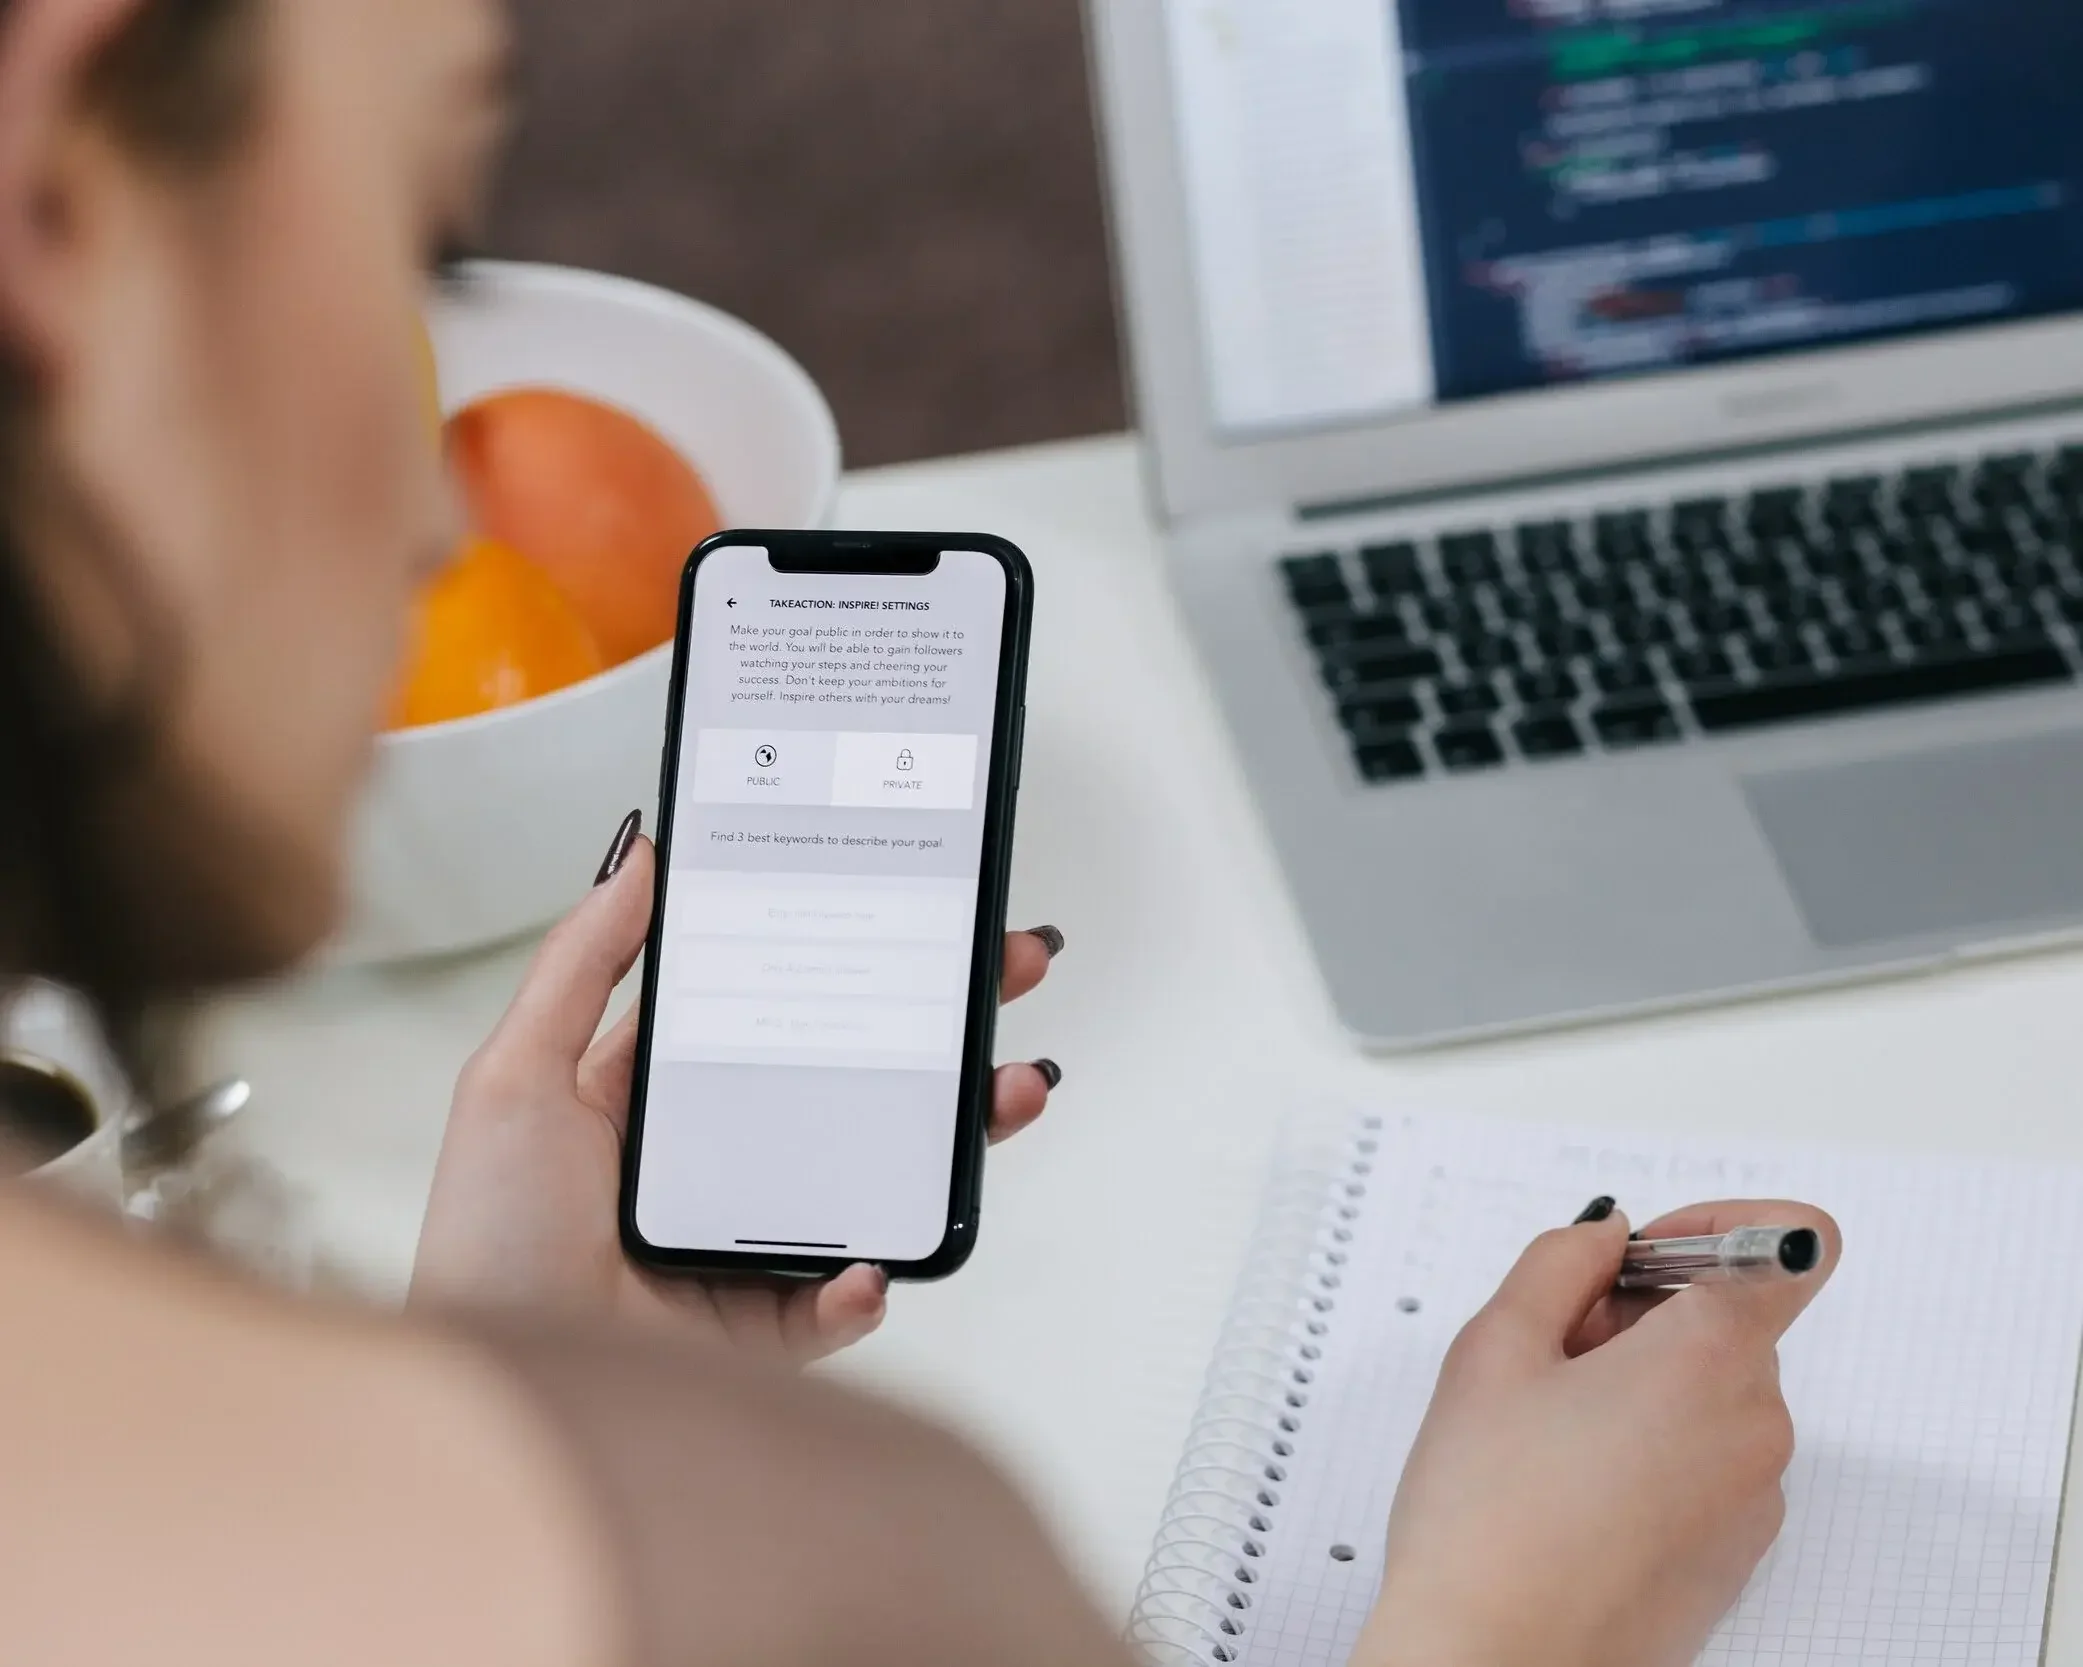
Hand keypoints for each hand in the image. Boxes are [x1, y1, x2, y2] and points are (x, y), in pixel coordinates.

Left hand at [409, 827, 1064, 1363]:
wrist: (493, 1373)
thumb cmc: (486, 1231)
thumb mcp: (517, 1072)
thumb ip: (581, 962)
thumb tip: (639, 854)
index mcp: (665, 1094)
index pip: (782, 1008)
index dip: (851, 960)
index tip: (916, 909)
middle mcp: (720, 1162)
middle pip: (854, 1080)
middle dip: (941, 1026)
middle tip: (1007, 970)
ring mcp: (752, 1242)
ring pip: (878, 1179)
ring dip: (954, 1138)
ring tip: (1008, 1092)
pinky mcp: (766, 1327)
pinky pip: (841, 1302)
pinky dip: (870, 1283)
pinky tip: (870, 1262)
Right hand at [1354, 1199, 1840, 1666]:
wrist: (1494, 1664)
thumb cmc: (1489, 1520)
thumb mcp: (1496, 1347)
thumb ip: (1559, 1261)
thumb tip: (1606, 1238)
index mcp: (1712, 1357)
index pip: (1793, 1243)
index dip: (1719, 1225)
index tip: (1648, 1251)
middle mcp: (1757, 1424)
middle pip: (1730, 1320)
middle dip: (1643, 1314)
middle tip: (1553, 1355)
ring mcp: (1755, 1497)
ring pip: (1712, 1391)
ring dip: (1642, 1383)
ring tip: (1549, 1432)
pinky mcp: (1736, 1552)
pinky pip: (1708, 1459)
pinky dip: (1652, 1448)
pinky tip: (1572, 1486)